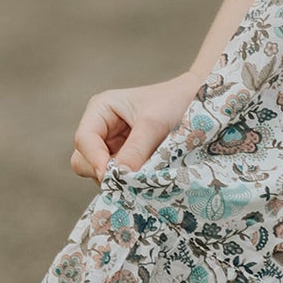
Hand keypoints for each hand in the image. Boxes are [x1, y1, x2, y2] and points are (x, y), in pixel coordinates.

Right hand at [70, 73, 197, 183]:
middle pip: (83, 160)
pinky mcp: (123, 159)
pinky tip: (146, 176)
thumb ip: (135, 149)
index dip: (95, 160)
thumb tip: (118, 177)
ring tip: (145, 173)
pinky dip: (127, 180)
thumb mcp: (154, 123)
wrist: (199, 103)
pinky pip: (116, 177)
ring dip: (117, 178)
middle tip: (130, 178)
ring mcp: (110, 146)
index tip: (114, 176)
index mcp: (100, 109)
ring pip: (98, 173)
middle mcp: (100, 128)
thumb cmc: (174, 102)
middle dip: (103, 171)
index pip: (84, 140)